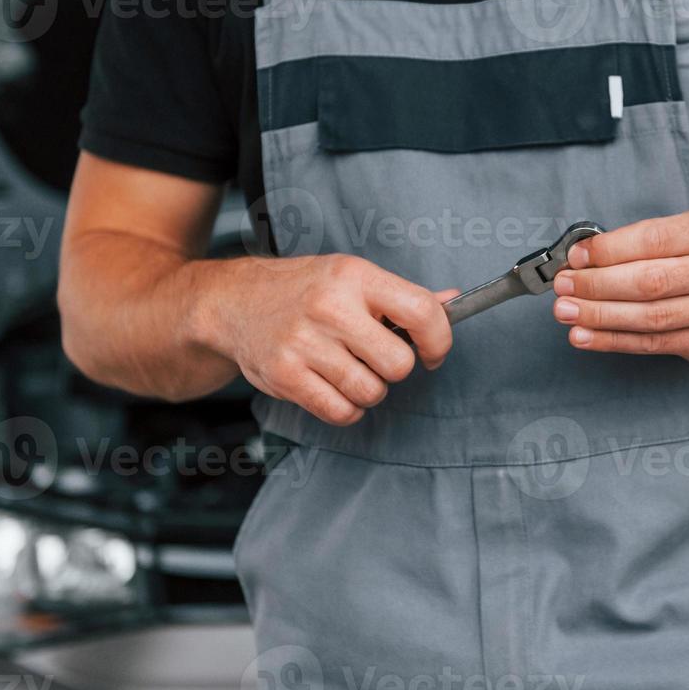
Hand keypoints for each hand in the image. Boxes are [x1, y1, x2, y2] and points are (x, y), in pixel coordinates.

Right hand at [198, 254, 454, 425]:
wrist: (234, 301)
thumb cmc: (304, 289)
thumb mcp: (353, 277)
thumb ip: (404, 296)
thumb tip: (454, 302)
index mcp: (354, 276)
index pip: (421, 312)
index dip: (439, 340)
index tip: (433, 352)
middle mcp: (330, 307)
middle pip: (399, 364)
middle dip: (395, 369)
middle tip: (376, 358)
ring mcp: (304, 343)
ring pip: (371, 392)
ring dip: (369, 390)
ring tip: (349, 369)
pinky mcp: (284, 375)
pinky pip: (341, 412)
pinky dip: (346, 408)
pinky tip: (335, 387)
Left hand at [550, 209, 688, 365]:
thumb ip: (643, 241)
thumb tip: (585, 257)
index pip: (653, 240)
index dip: (609, 250)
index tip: (576, 257)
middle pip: (650, 282)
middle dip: (598, 286)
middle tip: (564, 287)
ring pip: (650, 318)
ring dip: (600, 316)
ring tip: (567, 312)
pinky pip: (653, 344)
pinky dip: (613, 341)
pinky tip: (586, 336)